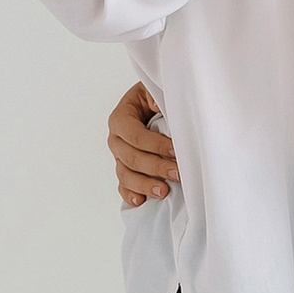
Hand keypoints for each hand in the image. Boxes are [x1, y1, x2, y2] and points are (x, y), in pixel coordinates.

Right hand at [110, 82, 176, 207]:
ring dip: (144, 185)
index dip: (155, 145)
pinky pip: (123, 185)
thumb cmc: (154, 98)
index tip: (176, 151)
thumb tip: (158, 106)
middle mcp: (116, 139)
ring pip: (126, 175)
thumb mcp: (153, 91)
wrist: (151, 106)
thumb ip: (155, 97)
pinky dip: (130, 195)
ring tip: (163, 192)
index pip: (135, 135)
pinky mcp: (125, 170)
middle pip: (131, 158)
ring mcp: (119, 157)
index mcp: (120, 118)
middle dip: (156, 167)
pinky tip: (141, 201)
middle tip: (177, 174)